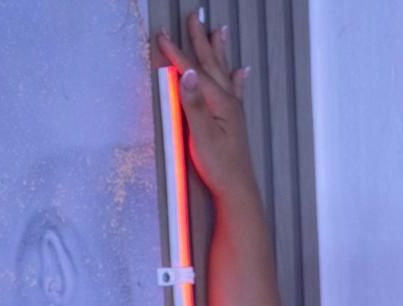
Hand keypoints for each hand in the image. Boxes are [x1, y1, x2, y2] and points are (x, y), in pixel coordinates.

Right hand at [155, 14, 255, 200]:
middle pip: (211, 63)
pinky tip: (241, 71)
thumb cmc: (220, 167)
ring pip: (223, 72)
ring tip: (219, 31)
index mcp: (219, 102)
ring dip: (219, 51)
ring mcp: (232, 110)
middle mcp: (228, 101)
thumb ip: (193, 104)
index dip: (175, 53)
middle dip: (200, 39)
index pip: (193, 71)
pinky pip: (235, 91)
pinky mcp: (233, 121)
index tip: (161, 34)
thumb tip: (188, 74)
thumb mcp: (202, 135)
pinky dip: (237, 78)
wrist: (237, 190)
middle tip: (195, 16)